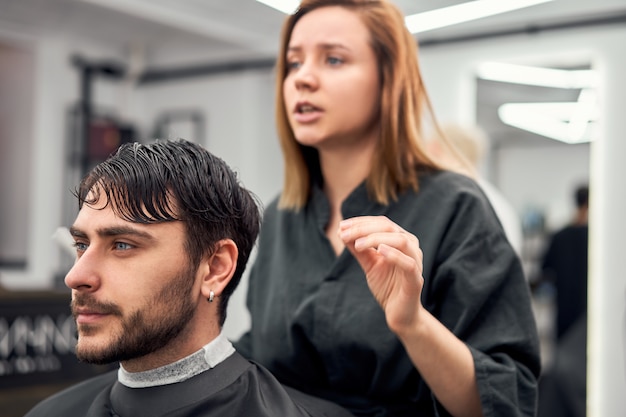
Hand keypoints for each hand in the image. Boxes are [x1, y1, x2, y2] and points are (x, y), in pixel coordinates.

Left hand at [338, 216, 424, 333]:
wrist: (400, 315)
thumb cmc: (387, 287)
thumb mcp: (369, 264)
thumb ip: (359, 249)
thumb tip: (342, 232)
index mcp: (401, 241)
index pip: (382, 223)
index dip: (361, 222)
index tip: (342, 226)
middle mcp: (411, 247)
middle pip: (389, 228)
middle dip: (364, 229)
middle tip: (344, 234)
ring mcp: (415, 262)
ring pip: (400, 241)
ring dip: (376, 239)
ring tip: (358, 244)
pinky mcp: (416, 279)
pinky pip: (408, 263)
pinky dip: (394, 255)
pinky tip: (379, 251)